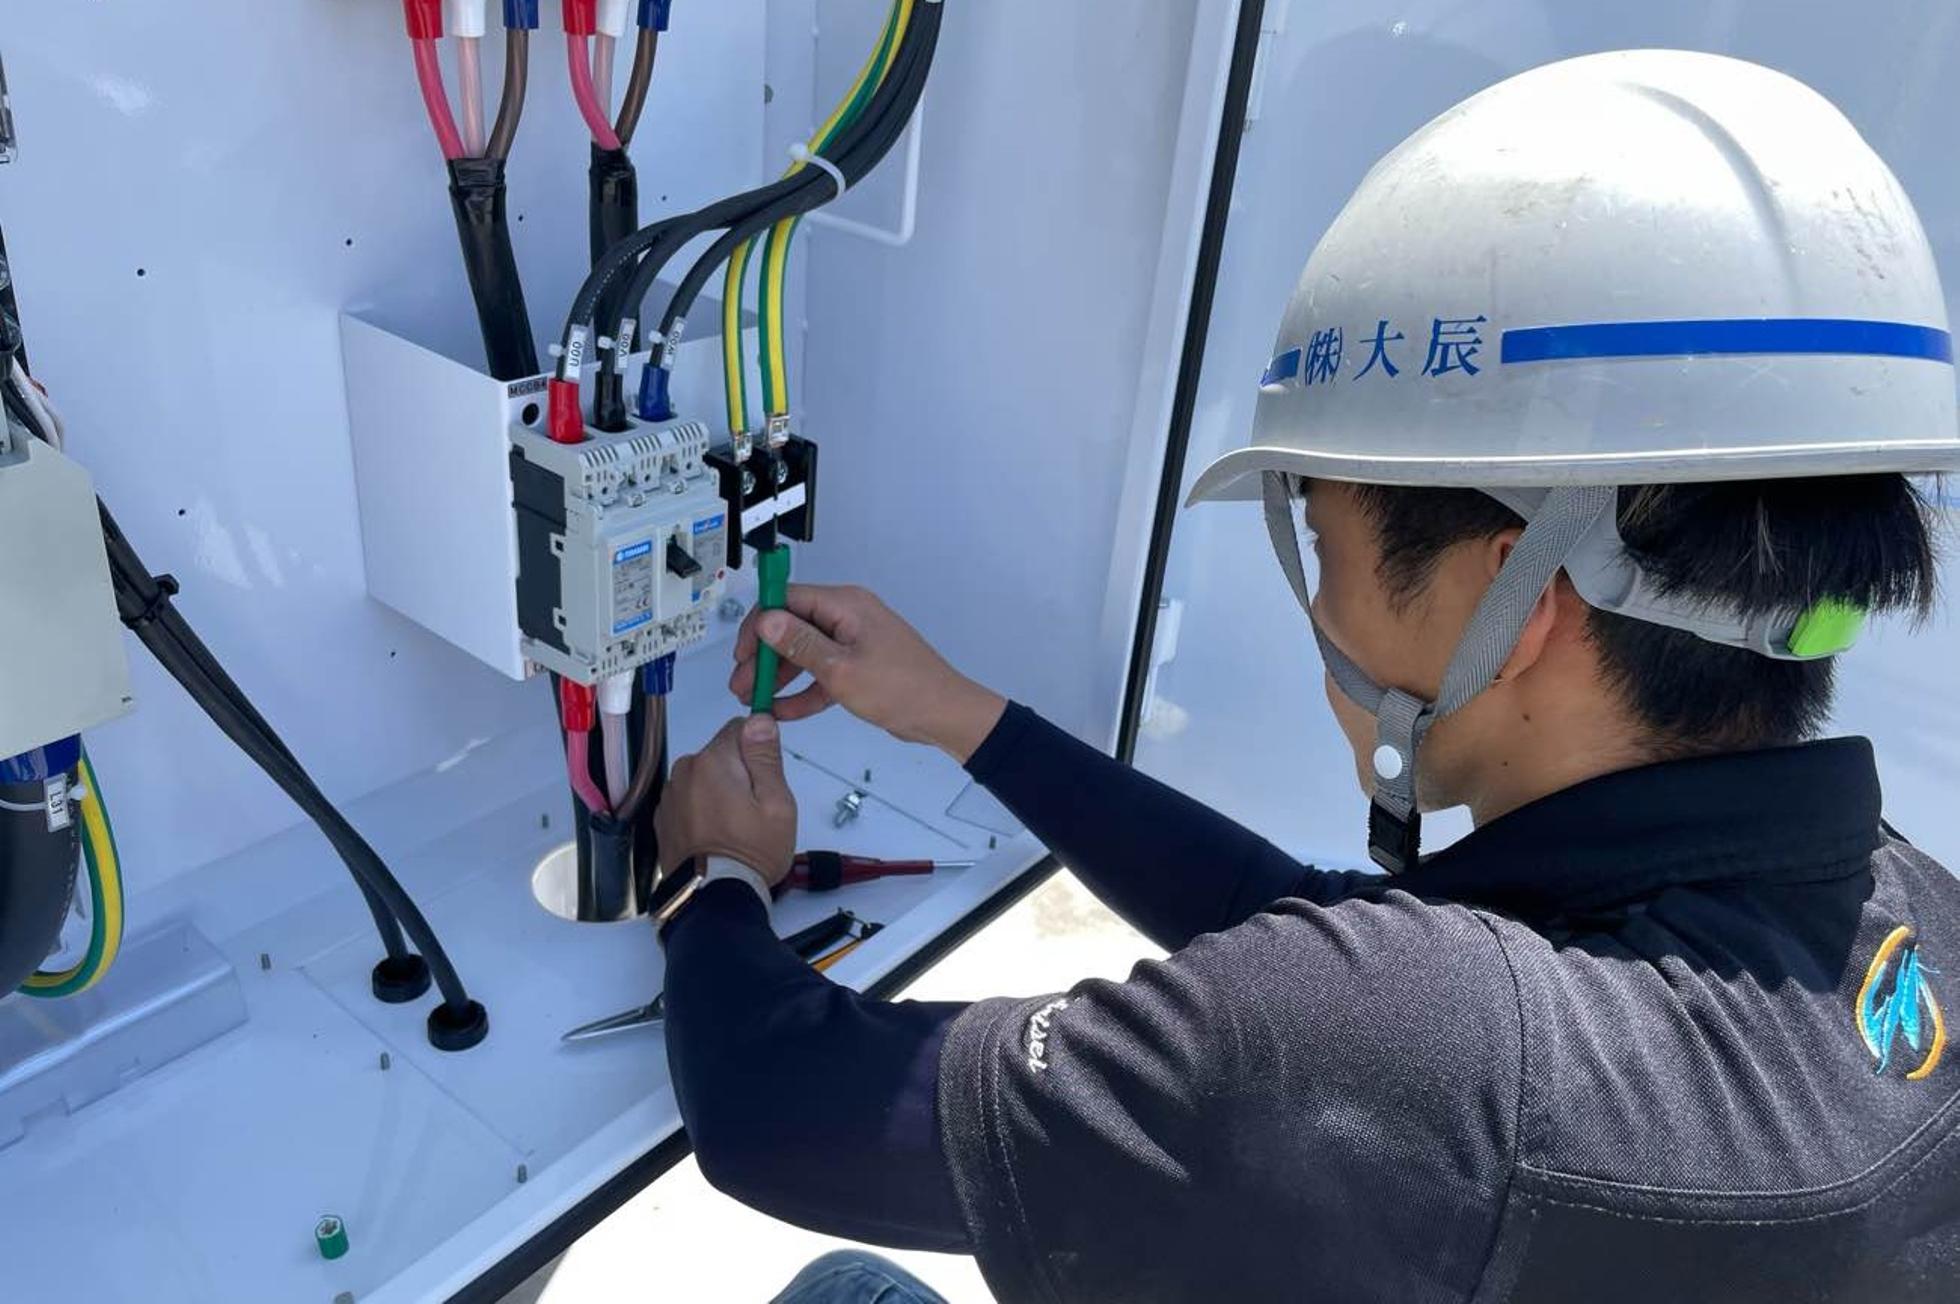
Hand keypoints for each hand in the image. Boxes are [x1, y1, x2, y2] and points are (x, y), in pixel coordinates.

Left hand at [655, 715, 797, 886]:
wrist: (713, 898)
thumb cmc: (751, 851)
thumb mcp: (776, 803)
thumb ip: (765, 757)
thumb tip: (759, 719)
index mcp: (712, 761)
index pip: (739, 728)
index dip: (758, 749)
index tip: (767, 777)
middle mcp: (684, 771)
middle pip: (720, 755)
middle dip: (740, 773)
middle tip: (755, 809)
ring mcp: (670, 795)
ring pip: (704, 778)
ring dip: (719, 792)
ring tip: (735, 826)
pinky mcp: (664, 818)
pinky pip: (689, 800)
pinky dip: (702, 810)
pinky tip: (716, 834)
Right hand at [730, 584, 1006, 762]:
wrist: (944, 714)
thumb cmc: (900, 688)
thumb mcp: (841, 670)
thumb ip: (800, 645)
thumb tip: (766, 620)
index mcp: (845, 605)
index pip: (788, 600)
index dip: (759, 624)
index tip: (741, 653)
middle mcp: (847, 617)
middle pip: (792, 628)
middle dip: (764, 656)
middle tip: (741, 685)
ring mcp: (854, 643)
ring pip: (804, 653)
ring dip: (778, 676)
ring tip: (753, 701)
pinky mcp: (859, 667)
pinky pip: (822, 674)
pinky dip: (803, 691)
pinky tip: (781, 712)